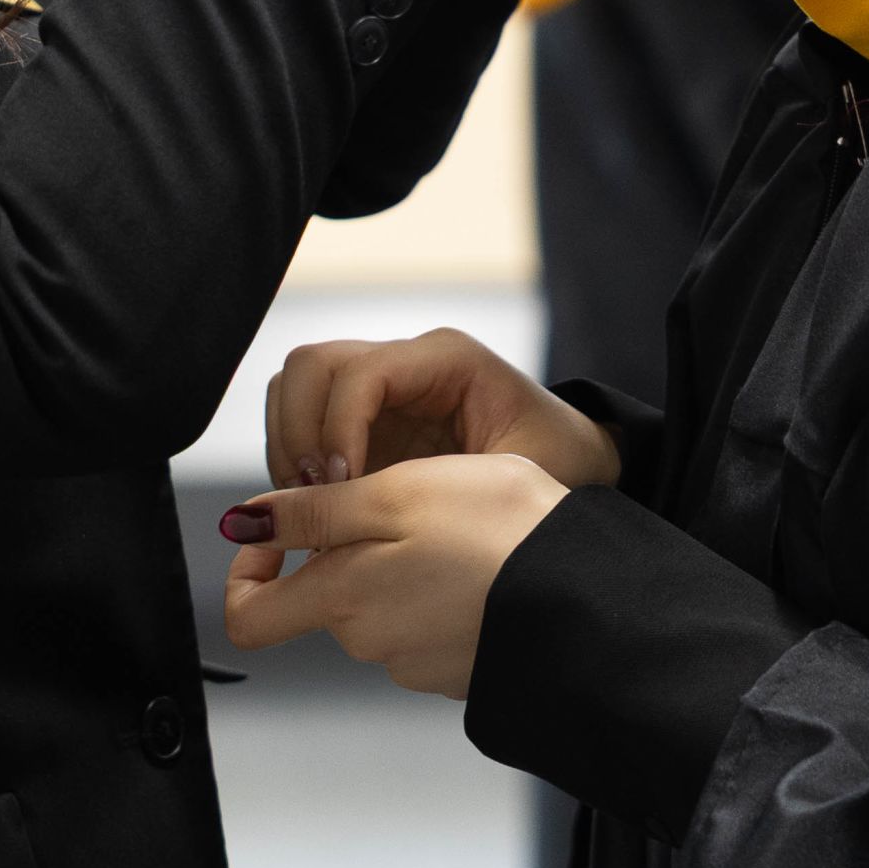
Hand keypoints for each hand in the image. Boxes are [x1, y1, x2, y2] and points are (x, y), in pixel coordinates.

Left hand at [219, 454, 569, 698]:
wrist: (588, 596)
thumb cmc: (495, 533)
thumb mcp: (394, 492)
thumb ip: (310, 514)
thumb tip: (238, 525)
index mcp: (341, 600)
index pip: (249, 616)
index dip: (250, 570)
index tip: (279, 530)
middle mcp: (369, 642)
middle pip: (322, 596)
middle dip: (348, 548)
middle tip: (404, 498)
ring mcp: (416, 661)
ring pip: (378, 605)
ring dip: (399, 565)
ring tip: (455, 525)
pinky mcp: (458, 666)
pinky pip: (426, 623)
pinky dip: (439, 590)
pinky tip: (479, 562)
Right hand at [264, 328, 621, 491]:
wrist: (578, 467)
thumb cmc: (560, 467)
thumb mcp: (515, 477)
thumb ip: (442, 489)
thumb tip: (361, 509)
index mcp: (446, 358)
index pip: (360, 371)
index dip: (338, 427)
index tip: (344, 489)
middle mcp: (405, 362)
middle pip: (310, 365)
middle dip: (301, 431)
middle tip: (321, 496)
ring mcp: (380, 389)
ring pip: (294, 387)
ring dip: (290, 445)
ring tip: (318, 504)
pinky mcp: (364, 422)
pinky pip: (302, 423)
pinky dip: (296, 461)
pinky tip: (324, 507)